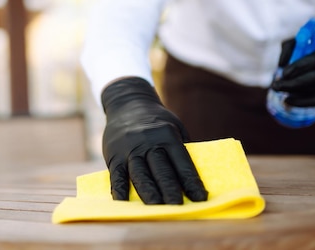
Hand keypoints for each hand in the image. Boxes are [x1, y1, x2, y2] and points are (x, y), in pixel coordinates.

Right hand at [101, 77, 207, 204]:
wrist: (127, 104)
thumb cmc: (156, 121)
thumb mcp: (174, 126)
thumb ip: (181, 149)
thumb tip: (193, 179)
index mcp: (167, 135)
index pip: (182, 162)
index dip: (191, 181)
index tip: (201, 198)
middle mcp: (148, 142)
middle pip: (161, 169)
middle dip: (170, 189)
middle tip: (178, 207)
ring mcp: (129, 150)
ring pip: (140, 174)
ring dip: (148, 193)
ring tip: (157, 209)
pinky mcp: (113, 156)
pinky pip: (117, 175)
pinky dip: (120, 190)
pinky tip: (125, 202)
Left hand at [271, 38, 314, 106]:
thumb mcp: (305, 41)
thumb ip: (288, 47)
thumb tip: (280, 65)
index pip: (308, 63)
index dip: (293, 69)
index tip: (281, 74)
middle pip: (310, 80)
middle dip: (289, 85)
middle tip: (274, 87)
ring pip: (312, 92)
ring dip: (294, 94)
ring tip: (280, 93)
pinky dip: (302, 102)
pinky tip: (289, 101)